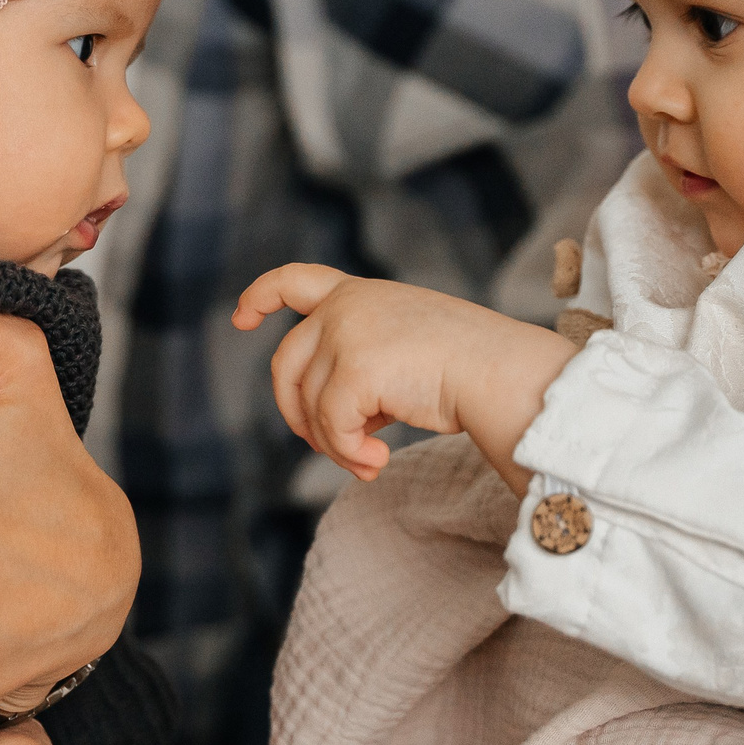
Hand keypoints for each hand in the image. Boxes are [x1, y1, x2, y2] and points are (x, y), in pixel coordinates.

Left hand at [233, 263, 571, 496]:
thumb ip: (361, 368)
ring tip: (368, 461)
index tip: (241, 316)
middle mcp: (346, 306)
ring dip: (334, 444)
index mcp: (361, 294)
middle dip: (294, 410)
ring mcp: (346, 333)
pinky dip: (347, 454)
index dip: (261, 294)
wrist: (502, 372)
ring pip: (309, 405)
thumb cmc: (470, 369)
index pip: (296, 280)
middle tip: (321, 445)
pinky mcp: (353, 369)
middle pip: (286, 361)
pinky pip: (330, 427)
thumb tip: (326, 427)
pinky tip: (376, 464)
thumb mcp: (405, 350)